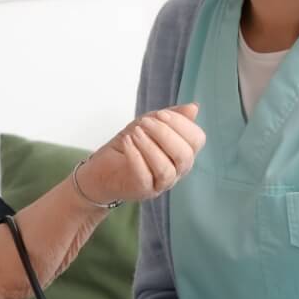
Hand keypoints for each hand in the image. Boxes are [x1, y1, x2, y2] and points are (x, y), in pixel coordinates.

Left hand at [77, 103, 204, 205]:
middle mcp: (177, 170)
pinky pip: (145, 177)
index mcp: (183, 152)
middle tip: (144, 123)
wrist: (102, 168)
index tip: (160, 114)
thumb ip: (171, 116)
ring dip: (150, 147)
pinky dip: (136, 157)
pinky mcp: (143, 191)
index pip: (197, 139)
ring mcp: (161, 183)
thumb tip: (194, 108)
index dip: (181, 124)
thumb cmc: (130, 144)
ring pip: (166, 169)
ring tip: (134, 133)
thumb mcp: (149, 123)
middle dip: (165, 134)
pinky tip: (127, 143)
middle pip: (185, 156)